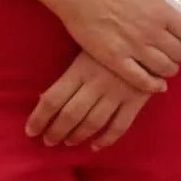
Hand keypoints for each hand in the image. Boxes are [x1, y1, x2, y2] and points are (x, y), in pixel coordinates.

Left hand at [25, 51, 156, 148]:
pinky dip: (107, 139)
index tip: (31, 131)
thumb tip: (45, 99)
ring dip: (77, 136)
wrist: (149, 35)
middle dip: (56, 132)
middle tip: (49, 141)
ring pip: (92, 122)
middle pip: (69, 115)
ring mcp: (118, 92)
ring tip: (69, 142)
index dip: (38, 119)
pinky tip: (96, 145)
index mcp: (80, 69)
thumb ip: (70, 75)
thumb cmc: (111, 41)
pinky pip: (120, 125)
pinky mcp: (137, 99)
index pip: (52, 100)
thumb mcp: (86, 52)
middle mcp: (97, 83)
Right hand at [41, 0, 180, 92]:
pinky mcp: (113, 58)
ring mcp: (132, 47)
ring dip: (170, 68)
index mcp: (162, 11)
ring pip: (164, 68)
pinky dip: (152, 85)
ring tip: (166, 63)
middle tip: (177, 50)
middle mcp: (151, 31)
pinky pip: (139, 79)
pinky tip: (157, 84)